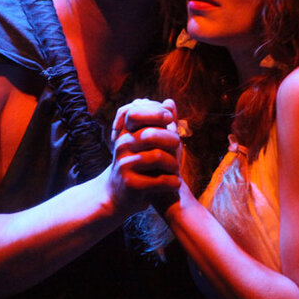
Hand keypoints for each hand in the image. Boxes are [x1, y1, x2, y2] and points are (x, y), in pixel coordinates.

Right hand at [107, 98, 181, 215]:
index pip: (135, 113)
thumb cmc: (140, 167)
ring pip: (158, 157)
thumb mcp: (148, 144)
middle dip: (171, 141)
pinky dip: (173, 182)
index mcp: (126, 133)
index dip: (155, 113)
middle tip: (178, 149)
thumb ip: (161, 123)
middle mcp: (122, 146)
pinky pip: (160, 180)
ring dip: (174, 164)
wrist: (120, 197)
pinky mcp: (130, 184)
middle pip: (151, 135)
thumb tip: (170, 101)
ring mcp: (124, 165)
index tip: (169, 120)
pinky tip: (175, 183)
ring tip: (176, 170)